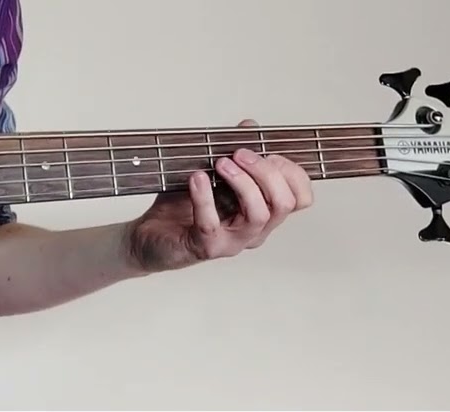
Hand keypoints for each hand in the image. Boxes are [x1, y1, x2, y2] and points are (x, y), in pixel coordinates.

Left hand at [125, 120, 313, 272]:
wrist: (148, 236)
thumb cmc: (182, 208)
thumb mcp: (211, 174)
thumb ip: (234, 152)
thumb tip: (250, 126)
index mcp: (264, 213)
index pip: (301, 198)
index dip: (292, 172)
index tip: (268, 152)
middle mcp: (254, 231)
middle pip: (284, 203)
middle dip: (266, 172)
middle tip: (239, 154)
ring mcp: (233, 242)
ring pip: (258, 214)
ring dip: (243, 182)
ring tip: (220, 163)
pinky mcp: (206, 248)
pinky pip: (211, 223)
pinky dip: (204, 197)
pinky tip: (196, 178)